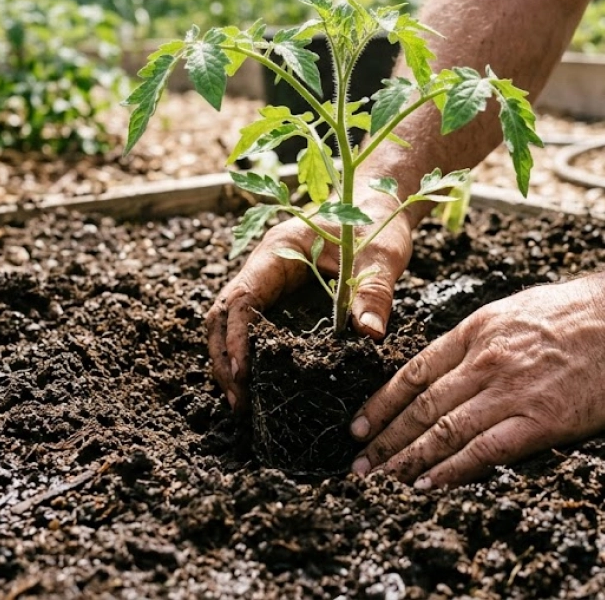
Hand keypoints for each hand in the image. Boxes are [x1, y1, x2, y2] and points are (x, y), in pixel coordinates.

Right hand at [207, 194, 412, 409]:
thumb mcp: (381, 257)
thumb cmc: (376, 221)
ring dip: (229, 358)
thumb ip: (374, 293)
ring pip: (230, 320)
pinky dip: (247, 351)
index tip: (241, 374)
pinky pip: (252, 323)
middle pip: (223, 313)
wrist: (375, 203)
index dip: (236, 338)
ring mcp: (268, 279)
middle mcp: (264, 266)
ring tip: (240, 401)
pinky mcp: (279, 293)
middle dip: (223, 357)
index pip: (241, 298)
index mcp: (278, 251)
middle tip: (237, 401)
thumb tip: (370, 335)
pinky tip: (256, 381)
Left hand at [348, 275, 604, 487]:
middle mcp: (484, 360)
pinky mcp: (540, 420)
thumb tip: (458, 363)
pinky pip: (483, 451)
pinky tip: (428, 485)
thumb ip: (485, 338)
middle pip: (420, 407)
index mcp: (478, 330)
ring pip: (443, 432)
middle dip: (384, 440)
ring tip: (382, 481)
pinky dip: (450, 471)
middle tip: (359, 465)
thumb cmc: (589, 310)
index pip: (413, 371)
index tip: (360, 426)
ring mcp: (510, 391)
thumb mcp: (520, 309)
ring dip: (407, 461)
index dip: (381, 404)